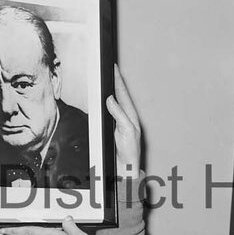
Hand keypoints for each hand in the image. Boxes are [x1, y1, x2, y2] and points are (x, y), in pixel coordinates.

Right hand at [106, 65, 141, 179]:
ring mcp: (119, 121)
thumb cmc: (129, 151)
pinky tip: (103, 98)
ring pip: (114, 101)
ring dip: (111, 89)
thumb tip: (110, 99)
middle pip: (119, 93)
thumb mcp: (126, 131)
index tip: (113, 67)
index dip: (118, 79)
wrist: (125, 167)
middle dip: (114, 80)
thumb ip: (119, 114)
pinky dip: (106, 101)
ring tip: (107, 77)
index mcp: (131, 115)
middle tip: (109, 68)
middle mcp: (126, 116)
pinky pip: (109, 110)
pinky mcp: (113, 127)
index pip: (122, 92)